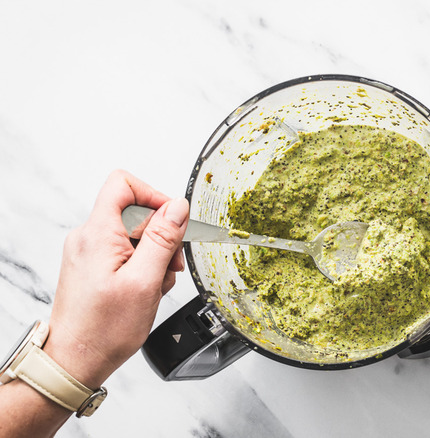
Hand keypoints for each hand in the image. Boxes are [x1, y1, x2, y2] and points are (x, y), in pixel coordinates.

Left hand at [44, 170, 188, 387]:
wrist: (75, 360)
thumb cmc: (103, 329)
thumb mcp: (145, 281)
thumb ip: (162, 239)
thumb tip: (178, 207)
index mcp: (98, 234)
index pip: (124, 184)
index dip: (154, 196)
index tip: (173, 222)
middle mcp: (89, 237)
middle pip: (135, 211)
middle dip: (161, 236)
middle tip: (170, 266)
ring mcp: (90, 252)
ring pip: (134, 234)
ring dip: (154, 255)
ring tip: (156, 284)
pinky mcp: (93, 266)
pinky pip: (126, 252)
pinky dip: (143, 267)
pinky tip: (146, 289)